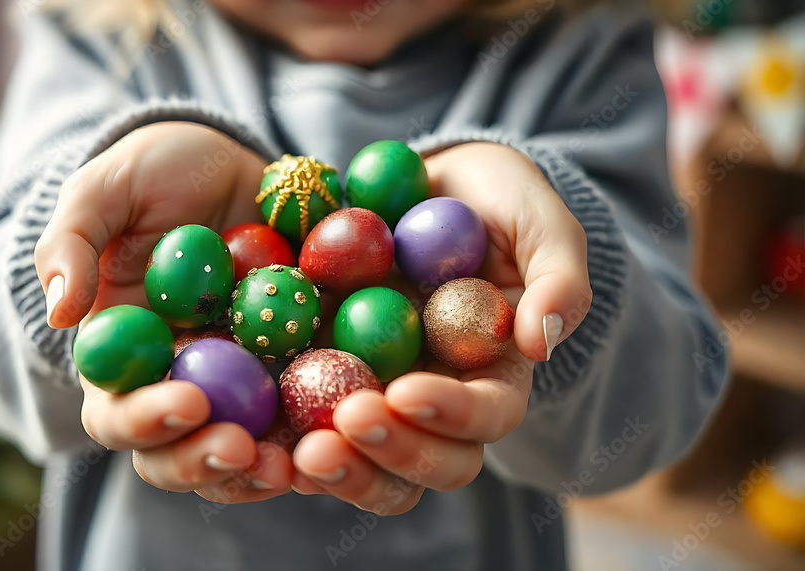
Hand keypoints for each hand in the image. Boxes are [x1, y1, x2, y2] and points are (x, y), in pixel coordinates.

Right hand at [35, 122, 293, 501]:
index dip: (145, 420)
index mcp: (123, 359)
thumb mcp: (105, 190)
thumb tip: (59, 312)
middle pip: (179, 455)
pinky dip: (325, 430)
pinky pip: (309, 415)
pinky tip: (353, 423)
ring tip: (300, 463)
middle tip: (245, 449)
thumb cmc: (155, 175)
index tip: (188, 402)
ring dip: (268, 469)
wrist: (230, 164)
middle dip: (207, 463)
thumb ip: (71, 243)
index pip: (117, 413)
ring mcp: (239, 385)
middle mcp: (178, 384)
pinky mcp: (294, 370)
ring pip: (246, 453)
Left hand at [293, 142, 591, 513]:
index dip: (452, 415)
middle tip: (348, 423)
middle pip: (425, 463)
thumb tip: (542, 342)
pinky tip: (251, 432)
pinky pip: (304, 422)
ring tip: (298, 449)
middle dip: (390, 454)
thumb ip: (558, 276)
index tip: (407, 390)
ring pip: (365, 461)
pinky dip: (282, 437)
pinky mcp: (324, 374)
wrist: (424, 183)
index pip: (487, 417)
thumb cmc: (495, 201)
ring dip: (337, 466)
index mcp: (493, 374)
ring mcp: (377, 392)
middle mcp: (435, 399)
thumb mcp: (538, 220)